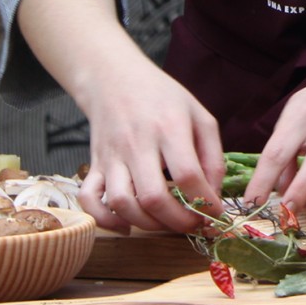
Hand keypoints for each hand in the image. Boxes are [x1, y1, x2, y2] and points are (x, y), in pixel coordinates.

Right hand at [72, 53, 225, 232]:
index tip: (216, 213)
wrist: (115, 79)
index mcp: (169, 127)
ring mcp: (111, 156)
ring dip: (146, 224)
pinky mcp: (93, 165)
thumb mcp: (199, 116)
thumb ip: (213, 156)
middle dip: (177, 221)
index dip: (205, 201)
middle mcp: (137, 143)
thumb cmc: (163, 98)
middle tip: (193, 225)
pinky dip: (104, 220)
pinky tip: (126, 225)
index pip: (187, 174)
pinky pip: (88, 199)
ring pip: (121, 203)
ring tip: (167, 223)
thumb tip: (214, 196)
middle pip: (153, 196)